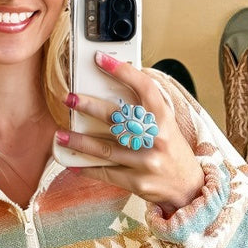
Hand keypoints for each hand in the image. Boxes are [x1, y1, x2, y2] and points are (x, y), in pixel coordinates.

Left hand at [55, 53, 203, 215]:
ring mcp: (145, 162)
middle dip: (89, 107)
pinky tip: (71, 161)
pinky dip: (86, 168)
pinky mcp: (137, 182)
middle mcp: (155, 139)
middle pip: (117, 118)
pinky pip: (106, 172)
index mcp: (164, 119)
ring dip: (79, 142)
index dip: (121, 71)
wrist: (187, 187)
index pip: (143, 87)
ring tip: (59, 135)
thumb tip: (117, 87)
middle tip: (70, 98)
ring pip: (105, 148)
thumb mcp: (167, 125)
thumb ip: (146, 109)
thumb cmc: (172, 151)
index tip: (100, 60)